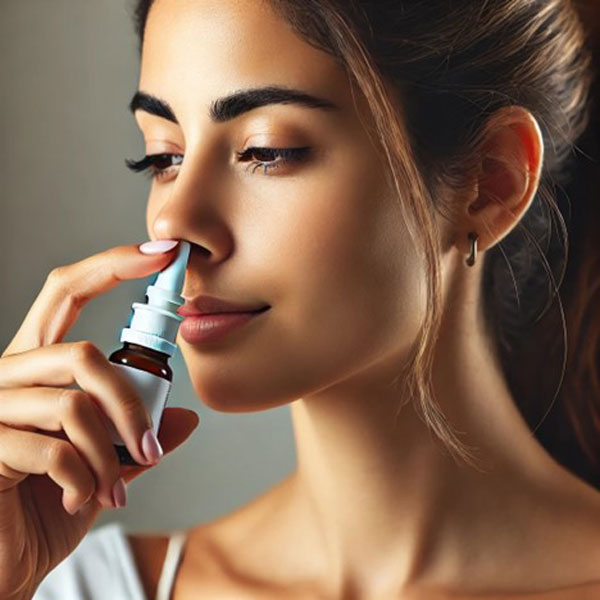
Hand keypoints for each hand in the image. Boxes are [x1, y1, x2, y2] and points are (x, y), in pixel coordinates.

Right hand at [0, 242, 198, 599]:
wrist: (0, 567)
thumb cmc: (43, 511)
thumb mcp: (102, 469)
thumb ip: (133, 440)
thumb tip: (183, 418)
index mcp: (35, 369)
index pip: (67, 293)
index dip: (112, 264)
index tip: (162, 252)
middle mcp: (6, 377)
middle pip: (78, 353)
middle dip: (128, 398)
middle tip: (150, 443)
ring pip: (73, 404)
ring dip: (111, 451)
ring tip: (118, 486)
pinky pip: (54, 449)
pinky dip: (86, 478)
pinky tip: (83, 499)